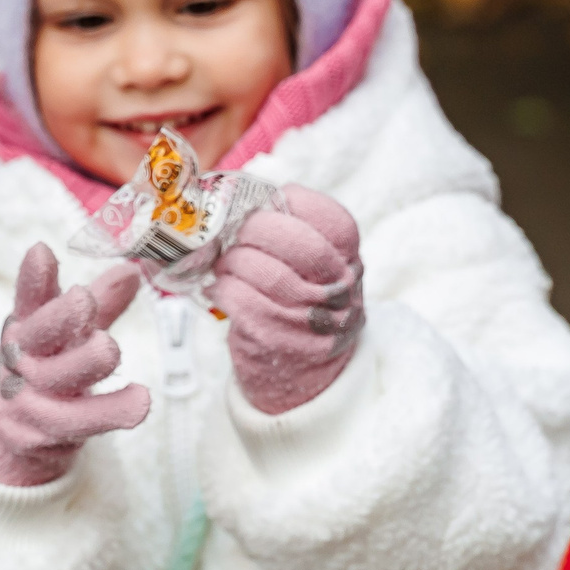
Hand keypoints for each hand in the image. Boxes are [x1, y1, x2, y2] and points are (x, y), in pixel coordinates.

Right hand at [0, 245, 150, 486]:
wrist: (13, 428)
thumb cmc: (51, 366)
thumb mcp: (72, 333)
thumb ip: (102, 303)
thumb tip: (133, 271)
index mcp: (26, 326)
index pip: (28, 299)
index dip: (34, 278)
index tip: (41, 252)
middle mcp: (20, 359)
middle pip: (35, 336)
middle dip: (57, 318)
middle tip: (82, 299)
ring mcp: (22, 397)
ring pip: (54, 382)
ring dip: (83, 366)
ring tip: (112, 352)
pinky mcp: (34, 433)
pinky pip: (73, 424)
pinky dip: (107, 413)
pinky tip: (139, 403)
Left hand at [212, 186, 364, 415]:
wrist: (305, 372)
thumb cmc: (302, 304)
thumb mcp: (318, 267)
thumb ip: (293, 232)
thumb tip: (239, 197)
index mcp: (349, 257)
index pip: (319, 213)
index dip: (283, 202)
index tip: (263, 205)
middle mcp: (338, 287)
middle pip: (293, 241)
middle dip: (252, 230)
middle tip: (234, 234)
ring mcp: (311, 317)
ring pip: (263, 271)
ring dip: (232, 262)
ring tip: (224, 264)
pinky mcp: (279, 339)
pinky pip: (241, 301)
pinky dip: (223, 289)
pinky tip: (220, 289)